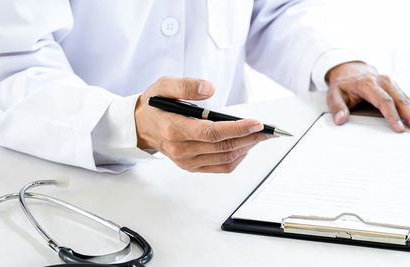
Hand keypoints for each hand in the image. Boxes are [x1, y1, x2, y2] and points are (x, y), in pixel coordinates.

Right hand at [135, 77, 273, 172]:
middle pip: (224, 147)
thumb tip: (210, 88)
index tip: (257, 123)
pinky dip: (239, 156)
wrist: (139, 126)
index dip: (237, 129)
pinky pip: (222, 166)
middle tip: (270, 129)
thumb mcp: (164, 85)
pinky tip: (248, 144)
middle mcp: (181, 150)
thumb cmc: (155, 104)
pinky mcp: (192, 167)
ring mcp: (187, 161)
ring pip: (226, 158)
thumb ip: (186, 85)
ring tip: (263, 135)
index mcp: (174, 130)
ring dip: (248, 147)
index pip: (212, 133)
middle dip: (251, 138)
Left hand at [325, 62, 409, 131]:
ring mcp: (392, 84)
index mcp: (369, 83)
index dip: (392, 115)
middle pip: (400, 100)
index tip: (399, 128)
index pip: (383, 101)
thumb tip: (341, 119)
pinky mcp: (397, 89)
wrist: (351, 70)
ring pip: (408, 99)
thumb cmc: (344, 85)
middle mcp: (383, 82)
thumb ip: (337, 107)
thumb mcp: (334, 93)